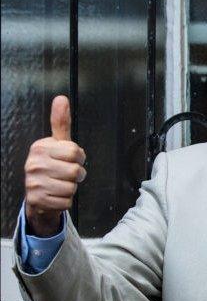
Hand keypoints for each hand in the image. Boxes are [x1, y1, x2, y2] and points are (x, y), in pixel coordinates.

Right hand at [24, 95, 86, 236]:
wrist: (38, 194)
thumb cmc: (52, 166)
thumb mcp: (58, 143)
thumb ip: (61, 123)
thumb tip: (61, 98)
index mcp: (40, 147)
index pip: (76, 152)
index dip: (79, 158)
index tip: (71, 160)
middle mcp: (33, 164)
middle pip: (76, 172)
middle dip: (77, 176)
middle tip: (66, 175)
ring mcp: (33, 183)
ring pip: (72, 188)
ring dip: (71, 189)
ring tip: (60, 184)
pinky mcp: (36, 200)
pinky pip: (66, 202)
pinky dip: (65, 201)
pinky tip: (56, 195)